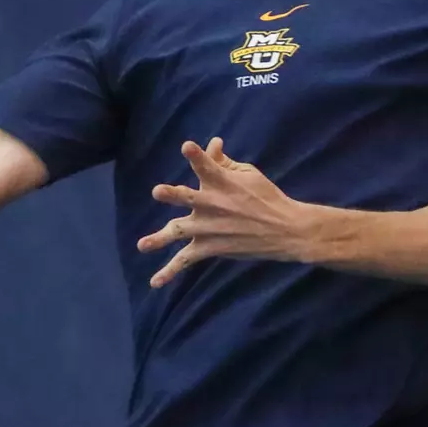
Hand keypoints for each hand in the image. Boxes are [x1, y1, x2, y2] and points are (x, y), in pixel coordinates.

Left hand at [136, 137, 319, 287]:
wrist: (285, 230)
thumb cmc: (265, 196)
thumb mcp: (248, 173)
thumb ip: (223, 161)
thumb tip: (213, 143)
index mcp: (223, 182)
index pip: (207, 165)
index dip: (197, 156)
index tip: (187, 147)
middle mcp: (212, 204)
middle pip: (189, 198)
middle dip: (173, 194)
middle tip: (158, 191)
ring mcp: (209, 228)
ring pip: (180, 231)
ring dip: (160, 238)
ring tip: (142, 245)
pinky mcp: (210, 247)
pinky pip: (186, 260)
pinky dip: (170, 271)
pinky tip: (154, 282)